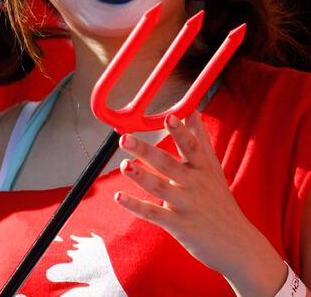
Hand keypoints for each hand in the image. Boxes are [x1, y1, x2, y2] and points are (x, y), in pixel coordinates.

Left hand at [115, 112, 284, 293]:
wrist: (239, 246)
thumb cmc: (220, 201)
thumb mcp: (214, 169)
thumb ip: (200, 140)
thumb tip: (192, 111)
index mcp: (203, 168)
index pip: (191, 146)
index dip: (180, 132)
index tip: (169, 117)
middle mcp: (195, 184)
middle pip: (168, 165)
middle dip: (146, 151)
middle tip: (125, 138)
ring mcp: (187, 205)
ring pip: (160, 188)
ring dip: (140, 176)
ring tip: (124, 165)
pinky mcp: (179, 225)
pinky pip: (155, 214)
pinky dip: (137, 206)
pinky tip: (119, 196)